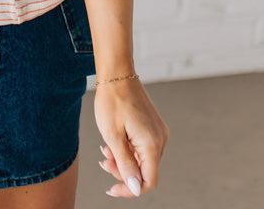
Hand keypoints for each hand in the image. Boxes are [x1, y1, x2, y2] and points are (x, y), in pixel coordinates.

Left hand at [94, 76, 168, 197]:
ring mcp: (157, 131)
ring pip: (142, 159)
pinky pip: (142, 147)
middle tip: (103, 161)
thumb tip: (135, 189)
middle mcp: (160, 139)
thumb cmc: (112, 101)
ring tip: (105, 150)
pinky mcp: (152, 126)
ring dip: (123, 160)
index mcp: (152, 144)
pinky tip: (113, 142)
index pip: (148, 181)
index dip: (130, 189)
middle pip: (144, 170)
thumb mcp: (113, 136)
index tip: (111, 188)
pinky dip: (128, 149)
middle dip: (123, 171)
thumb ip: (125, 164)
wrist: (117, 73)